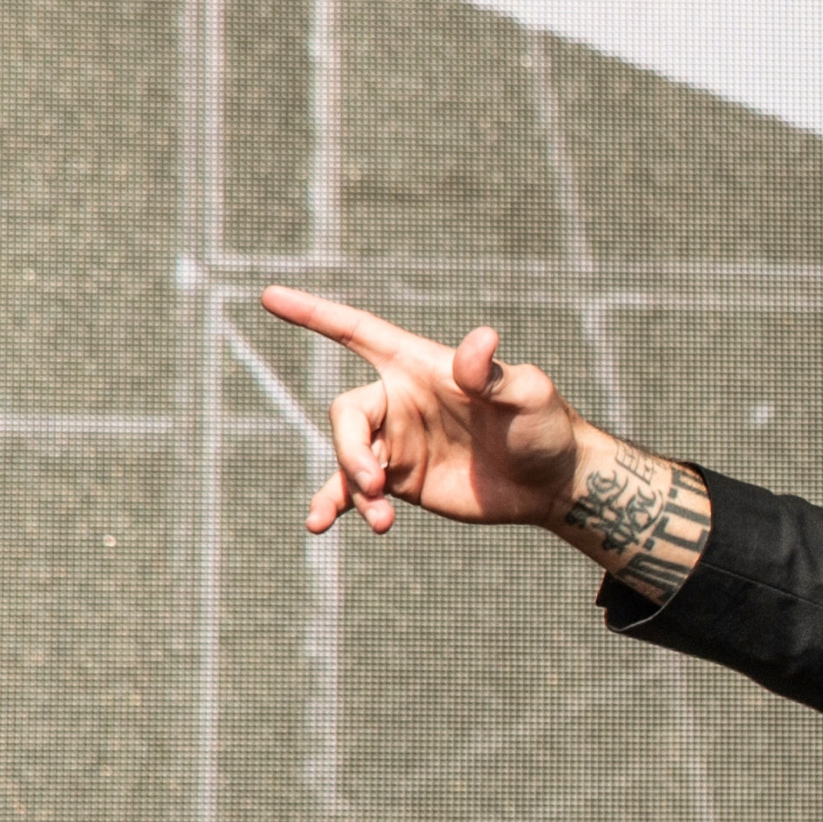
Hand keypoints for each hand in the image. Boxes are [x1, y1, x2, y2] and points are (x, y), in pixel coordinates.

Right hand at [263, 284, 586, 532]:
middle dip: (352, 450)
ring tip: (380, 520)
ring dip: (353, 489)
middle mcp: (399, 401)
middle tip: (378, 485)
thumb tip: (481, 339)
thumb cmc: (544, 425)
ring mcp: (395, 442)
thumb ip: (495, 373)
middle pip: (347, 415)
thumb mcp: (528, 394)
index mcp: (419, 366)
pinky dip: (336, 505)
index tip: (270, 297)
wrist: (552, 484)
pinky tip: (321, 524)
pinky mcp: (400, 481)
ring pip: (348, 459)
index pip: (358, 332)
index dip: (315, 314)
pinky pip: (353, 491)